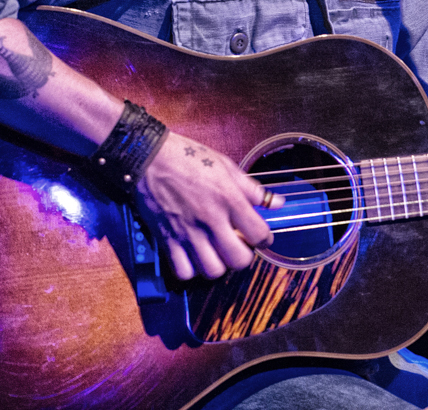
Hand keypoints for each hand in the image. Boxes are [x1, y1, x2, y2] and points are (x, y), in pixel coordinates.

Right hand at [134, 131, 283, 280]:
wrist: (150, 157)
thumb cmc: (189, 158)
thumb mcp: (226, 166)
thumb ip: (252, 189)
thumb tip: (278, 202)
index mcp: (228, 198)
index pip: (259, 234)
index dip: (265, 239)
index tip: (260, 236)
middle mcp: (210, 219)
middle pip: (239, 260)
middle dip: (244, 256)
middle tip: (238, 246)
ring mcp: (187, 232)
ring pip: (212, 270)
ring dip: (219, 265)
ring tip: (216, 252)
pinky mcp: (167, 239)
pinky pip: (183, 271)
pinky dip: (191, 269)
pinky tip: (194, 256)